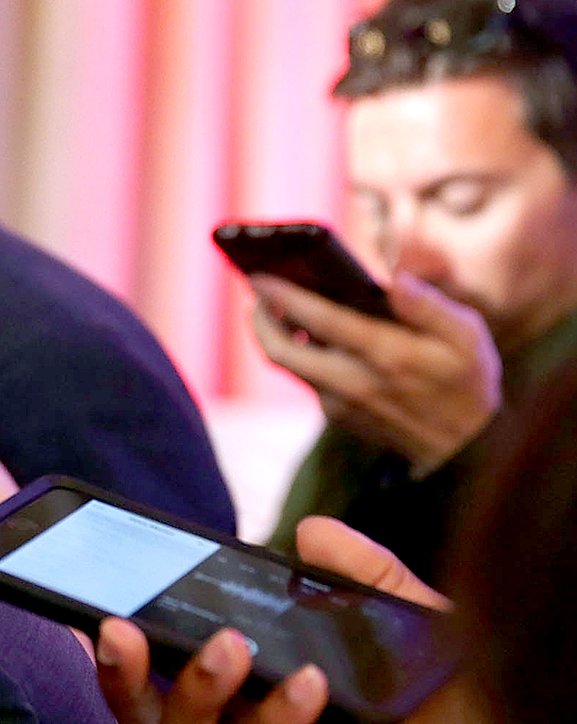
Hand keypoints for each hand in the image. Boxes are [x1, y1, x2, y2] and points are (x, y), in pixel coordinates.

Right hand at [97, 515, 489, 723]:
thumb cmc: (469, 707)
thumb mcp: (418, 620)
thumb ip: (366, 574)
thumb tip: (307, 530)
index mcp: (263, 683)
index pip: (176, 661)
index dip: (131, 636)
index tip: (105, 598)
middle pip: (148, 714)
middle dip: (120, 675)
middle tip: (117, 630)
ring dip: (191, 690)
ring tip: (227, 646)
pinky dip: (272, 719)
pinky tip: (308, 684)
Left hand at [249, 270, 500, 473]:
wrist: (463, 447)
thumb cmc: (467, 380)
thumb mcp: (468, 337)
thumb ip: (430, 306)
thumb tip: (397, 278)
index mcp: (386, 354)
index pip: (321, 321)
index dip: (284, 297)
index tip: (259, 276)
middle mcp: (354, 381)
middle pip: (282, 351)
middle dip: (260, 319)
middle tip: (256, 293)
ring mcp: (340, 402)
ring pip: (289, 366)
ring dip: (274, 336)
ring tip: (272, 306)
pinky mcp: (335, 414)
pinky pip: (306, 378)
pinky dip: (297, 353)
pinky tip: (303, 332)